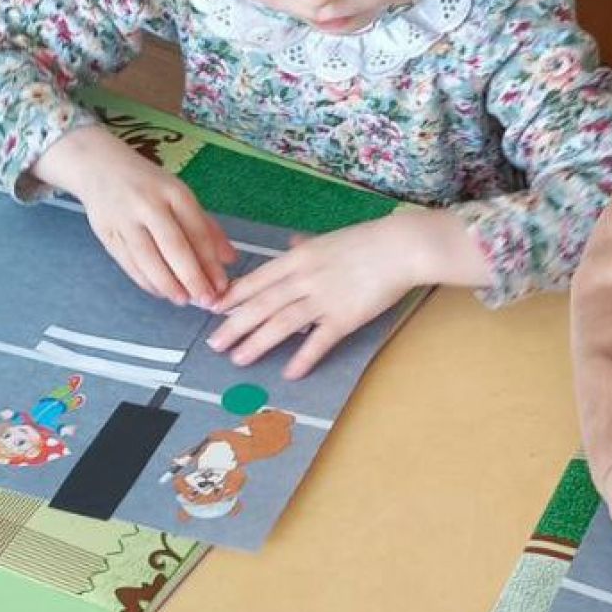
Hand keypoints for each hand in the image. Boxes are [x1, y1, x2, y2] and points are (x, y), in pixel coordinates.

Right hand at [35, 125, 234, 307]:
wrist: (98, 165)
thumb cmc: (147, 184)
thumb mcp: (179, 195)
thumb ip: (205, 227)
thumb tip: (230, 259)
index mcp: (173, 192)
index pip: (197, 231)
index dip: (210, 262)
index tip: (222, 285)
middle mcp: (148, 204)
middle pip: (174, 247)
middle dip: (192, 278)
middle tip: (206, 300)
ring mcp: (124, 219)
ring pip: (148, 259)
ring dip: (168, 285)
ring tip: (183, 300)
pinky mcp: (106, 233)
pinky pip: (129, 263)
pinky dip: (146, 282)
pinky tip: (161, 292)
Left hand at [208, 209, 479, 379]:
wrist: (399, 248)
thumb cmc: (366, 242)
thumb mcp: (328, 239)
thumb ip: (306, 246)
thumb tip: (291, 245)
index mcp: (297, 258)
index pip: (256, 280)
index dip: (232, 296)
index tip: (212, 309)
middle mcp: (303, 279)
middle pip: (260, 304)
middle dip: (234, 324)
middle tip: (213, 343)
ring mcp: (323, 299)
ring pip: (281, 323)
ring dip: (257, 342)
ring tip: (238, 358)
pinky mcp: (344, 318)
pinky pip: (319, 341)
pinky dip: (303, 357)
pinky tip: (289, 372)